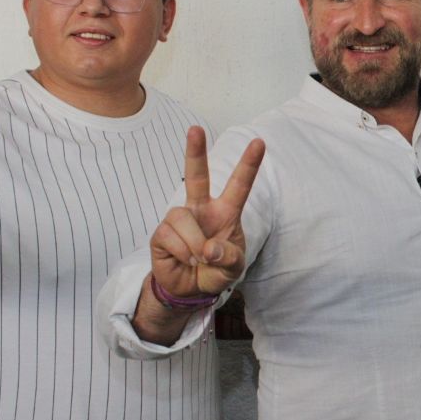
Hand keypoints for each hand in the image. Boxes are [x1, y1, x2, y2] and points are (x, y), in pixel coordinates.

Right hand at [150, 126, 265, 298]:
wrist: (192, 290)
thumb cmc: (216, 270)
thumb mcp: (233, 267)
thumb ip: (228, 258)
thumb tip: (208, 248)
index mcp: (225, 212)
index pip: (238, 185)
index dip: (248, 164)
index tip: (259, 143)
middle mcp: (201, 209)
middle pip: (196, 176)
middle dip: (195, 152)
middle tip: (196, 129)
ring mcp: (179, 219)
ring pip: (183, 218)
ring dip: (193, 244)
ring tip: (198, 259)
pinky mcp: (161, 233)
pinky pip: (170, 236)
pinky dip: (182, 253)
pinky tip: (185, 260)